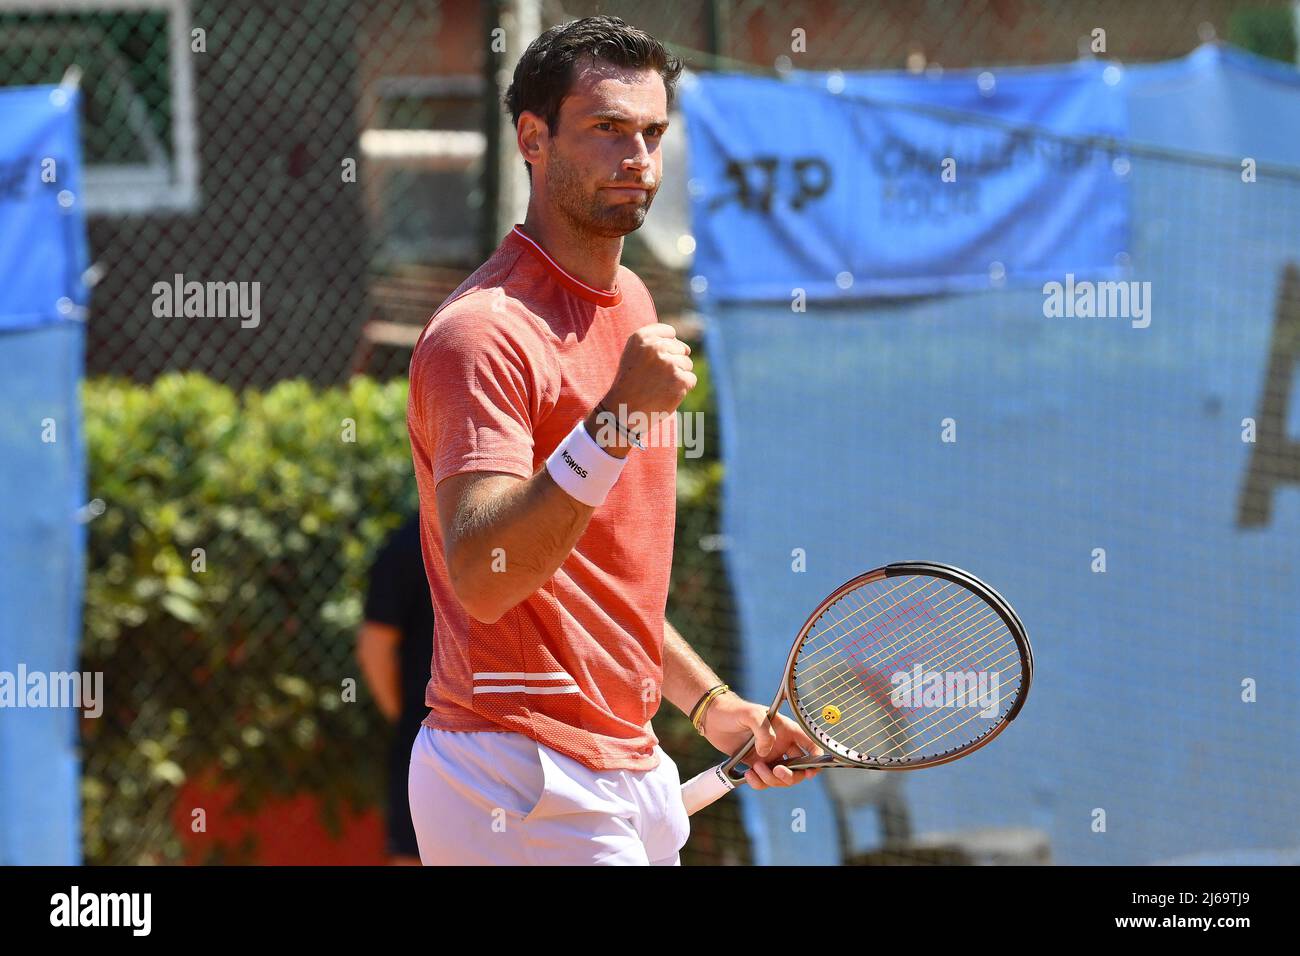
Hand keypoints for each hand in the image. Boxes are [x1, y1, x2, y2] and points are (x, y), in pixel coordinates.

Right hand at [604, 323, 694, 420]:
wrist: (624, 411)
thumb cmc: (631, 383)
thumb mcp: (634, 354)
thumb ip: (655, 342)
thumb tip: (687, 349)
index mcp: (642, 337)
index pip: (669, 333)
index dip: (665, 348)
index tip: (653, 362)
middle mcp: (656, 347)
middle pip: (681, 349)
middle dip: (672, 363)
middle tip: (653, 378)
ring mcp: (669, 363)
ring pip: (687, 364)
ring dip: (677, 376)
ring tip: (659, 386)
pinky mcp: (680, 380)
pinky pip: (691, 379)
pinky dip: (682, 388)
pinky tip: (666, 394)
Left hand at [700, 692, 823, 791]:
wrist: (712, 718)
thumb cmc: (734, 710)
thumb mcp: (751, 715)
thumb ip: (763, 731)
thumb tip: (766, 754)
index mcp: (786, 730)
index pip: (809, 744)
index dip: (816, 758)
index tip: (811, 770)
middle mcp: (781, 745)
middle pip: (798, 768)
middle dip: (791, 775)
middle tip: (778, 771)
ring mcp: (769, 756)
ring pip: (780, 778)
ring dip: (771, 780)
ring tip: (755, 769)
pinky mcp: (755, 765)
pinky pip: (763, 781)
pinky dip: (758, 783)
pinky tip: (748, 775)